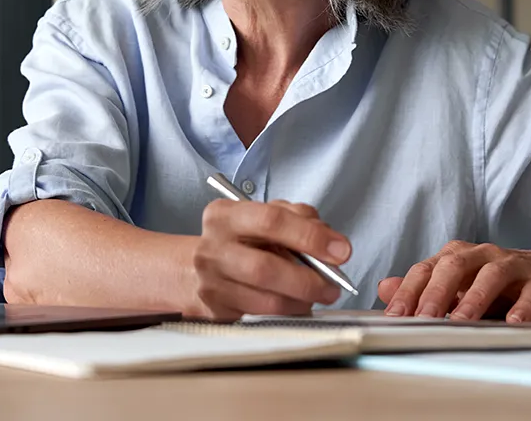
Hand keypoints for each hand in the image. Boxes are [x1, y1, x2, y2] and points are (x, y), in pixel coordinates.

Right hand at [188, 199, 350, 320]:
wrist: (189, 269)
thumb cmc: (238, 239)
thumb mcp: (262, 215)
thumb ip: (298, 218)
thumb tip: (332, 243)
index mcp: (225, 215)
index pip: (271, 220)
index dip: (310, 236)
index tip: (341, 250)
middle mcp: (212, 247)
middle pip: (266, 267)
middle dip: (308, 279)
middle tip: (333, 285)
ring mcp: (211, 282)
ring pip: (266, 299)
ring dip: (302, 300)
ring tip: (320, 295)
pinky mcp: (215, 310)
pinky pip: (261, 315)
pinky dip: (288, 311)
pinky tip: (298, 304)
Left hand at [377, 241, 530, 322]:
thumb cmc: (500, 284)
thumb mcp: (460, 286)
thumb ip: (423, 288)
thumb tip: (384, 289)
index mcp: (457, 256)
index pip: (426, 269)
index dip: (408, 292)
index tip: (394, 316)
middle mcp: (482, 255)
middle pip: (454, 267)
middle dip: (435, 294)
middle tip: (422, 319)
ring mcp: (513, 265)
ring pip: (490, 276)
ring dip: (474, 299)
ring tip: (460, 322)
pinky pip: (530, 293)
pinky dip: (521, 308)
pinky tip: (513, 323)